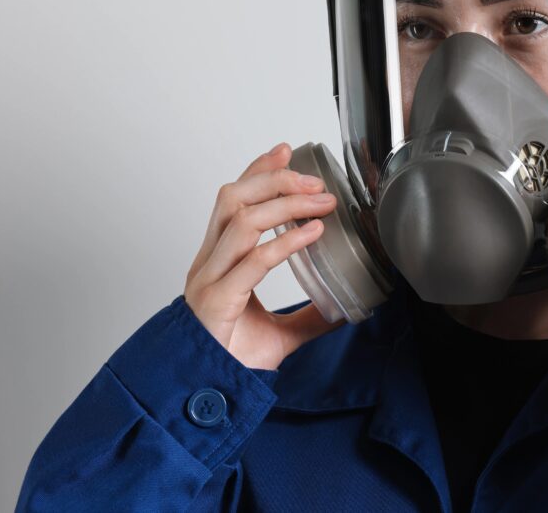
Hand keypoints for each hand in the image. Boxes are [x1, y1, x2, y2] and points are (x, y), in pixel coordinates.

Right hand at [184, 142, 342, 369]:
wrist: (204, 396)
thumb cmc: (230, 360)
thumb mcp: (280, 334)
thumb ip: (307, 317)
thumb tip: (342, 308)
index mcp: (217, 262)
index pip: (232, 202)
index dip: (257, 171)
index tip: (284, 151)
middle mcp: (209, 263)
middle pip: (234, 199)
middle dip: (275, 180)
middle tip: (315, 180)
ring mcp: (210, 280)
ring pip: (241, 220)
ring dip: (285, 205)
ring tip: (322, 203)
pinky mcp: (218, 301)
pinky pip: (253, 260)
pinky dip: (286, 242)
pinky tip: (312, 235)